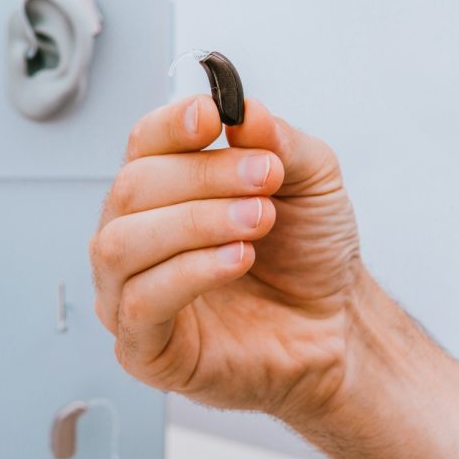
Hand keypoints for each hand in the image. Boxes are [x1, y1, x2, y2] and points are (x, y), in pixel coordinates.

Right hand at [90, 95, 365, 419]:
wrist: (336, 323)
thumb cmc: (310, 254)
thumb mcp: (313, 181)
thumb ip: (280, 142)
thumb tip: (244, 110)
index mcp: (168, 188)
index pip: (145, 143)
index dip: (173, 126)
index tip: (213, 117)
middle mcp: (139, 235)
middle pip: (132, 187)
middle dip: (204, 175)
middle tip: (265, 177)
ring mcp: (132, 292)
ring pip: (123, 243)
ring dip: (196, 222)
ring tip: (259, 220)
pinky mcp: (144, 347)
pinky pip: (141, 302)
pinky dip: (190, 272)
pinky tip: (237, 259)